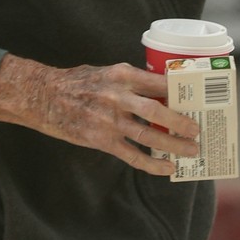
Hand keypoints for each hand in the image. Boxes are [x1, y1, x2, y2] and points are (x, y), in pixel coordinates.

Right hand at [0, 54, 198, 175]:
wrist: (41, 96)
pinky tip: (167, 167)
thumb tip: (159, 93)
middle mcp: (117, 96)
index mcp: (121, 74)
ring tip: (191, 151)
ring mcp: (109, 120)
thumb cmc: (75, 82)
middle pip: (159, 111)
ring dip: (174, 145)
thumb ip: (130, 81)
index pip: (160, 83)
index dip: (181, 92)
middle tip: (198, 129)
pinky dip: (152, 163)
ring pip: (149, 136)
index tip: (197, 98)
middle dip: (182, 122)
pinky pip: (133, 155)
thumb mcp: (104, 71)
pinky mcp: (101, 140)